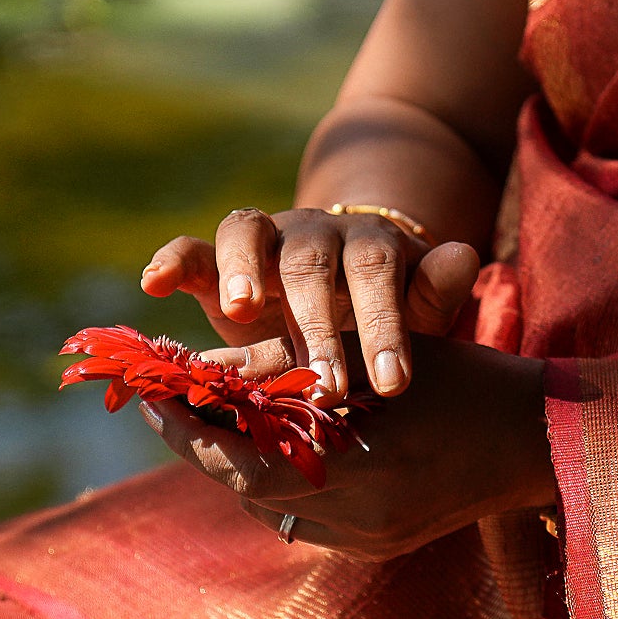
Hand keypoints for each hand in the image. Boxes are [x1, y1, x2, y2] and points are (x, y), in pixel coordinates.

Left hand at [138, 334, 557, 559]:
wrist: (532, 439)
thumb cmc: (453, 375)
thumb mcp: (368, 352)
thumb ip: (285, 365)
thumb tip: (203, 367)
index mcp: (356, 459)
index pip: (242, 459)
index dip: (190, 430)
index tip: (153, 396)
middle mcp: (358, 514)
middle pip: (246, 488)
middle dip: (204, 445)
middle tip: (169, 407)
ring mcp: (367, 540)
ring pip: (269, 507)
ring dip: (239, 465)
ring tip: (216, 419)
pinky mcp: (376, 549)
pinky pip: (302, 520)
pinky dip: (279, 483)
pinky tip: (274, 447)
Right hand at [140, 207, 479, 401]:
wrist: (339, 290)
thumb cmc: (382, 317)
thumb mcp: (416, 311)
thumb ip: (433, 291)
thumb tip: (465, 257)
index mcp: (368, 243)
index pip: (377, 272)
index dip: (383, 324)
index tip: (391, 385)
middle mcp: (312, 233)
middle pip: (311, 263)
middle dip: (317, 324)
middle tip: (325, 384)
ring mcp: (262, 242)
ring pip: (247, 236)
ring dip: (243, 270)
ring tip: (241, 311)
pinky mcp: (216, 264)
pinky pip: (192, 250)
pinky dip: (171, 259)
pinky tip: (152, 284)